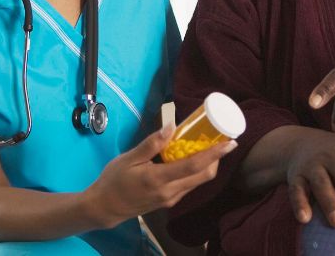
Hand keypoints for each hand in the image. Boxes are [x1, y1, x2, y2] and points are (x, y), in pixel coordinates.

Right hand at [88, 124, 236, 227]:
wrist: (104, 208)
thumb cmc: (113, 180)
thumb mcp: (128, 158)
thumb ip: (151, 144)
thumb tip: (171, 126)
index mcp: (159, 179)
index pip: (194, 166)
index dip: (215, 154)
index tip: (230, 143)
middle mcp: (170, 192)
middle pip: (204, 175)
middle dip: (217, 158)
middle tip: (221, 139)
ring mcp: (171, 199)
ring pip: (198, 181)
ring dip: (207, 164)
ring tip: (208, 145)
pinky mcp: (169, 201)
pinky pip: (189, 185)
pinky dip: (195, 171)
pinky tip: (190, 158)